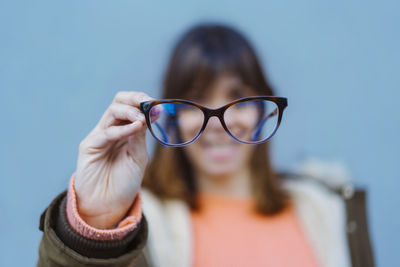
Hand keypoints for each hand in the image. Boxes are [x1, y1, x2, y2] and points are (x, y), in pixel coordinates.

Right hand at [74, 91, 152, 228]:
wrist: (108, 205)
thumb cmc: (124, 182)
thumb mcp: (138, 156)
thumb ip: (140, 136)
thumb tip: (148, 114)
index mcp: (126, 131)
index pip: (132, 107)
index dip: (144, 103)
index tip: (158, 106)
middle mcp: (112, 129)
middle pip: (119, 102)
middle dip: (135, 98)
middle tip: (148, 102)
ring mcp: (100, 136)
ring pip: (112, 111)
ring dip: (130, 111)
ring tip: (142, 119)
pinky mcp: (90, 145)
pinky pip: (107, 132)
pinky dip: (123, 129)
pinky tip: (136, 127)